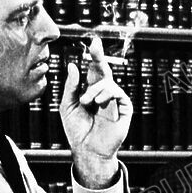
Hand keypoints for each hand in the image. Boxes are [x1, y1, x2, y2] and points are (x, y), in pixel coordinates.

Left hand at [62, 36, 133, 187]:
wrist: (87, 150)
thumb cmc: (77, 130)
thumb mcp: (67, 105)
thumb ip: (71, 86)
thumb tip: (73, 64)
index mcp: (91, 90)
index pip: (94, 69)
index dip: (94, 56)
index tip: (92, 42)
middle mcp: (104, 93)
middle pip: (104, 69)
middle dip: (99, 56)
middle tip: (94, 45)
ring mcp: (115, 100)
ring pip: (107, 82)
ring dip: (94, 89)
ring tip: (85, 102)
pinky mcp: (124, 109)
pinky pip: (117, 93)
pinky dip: (106, 95)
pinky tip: (97, 103)